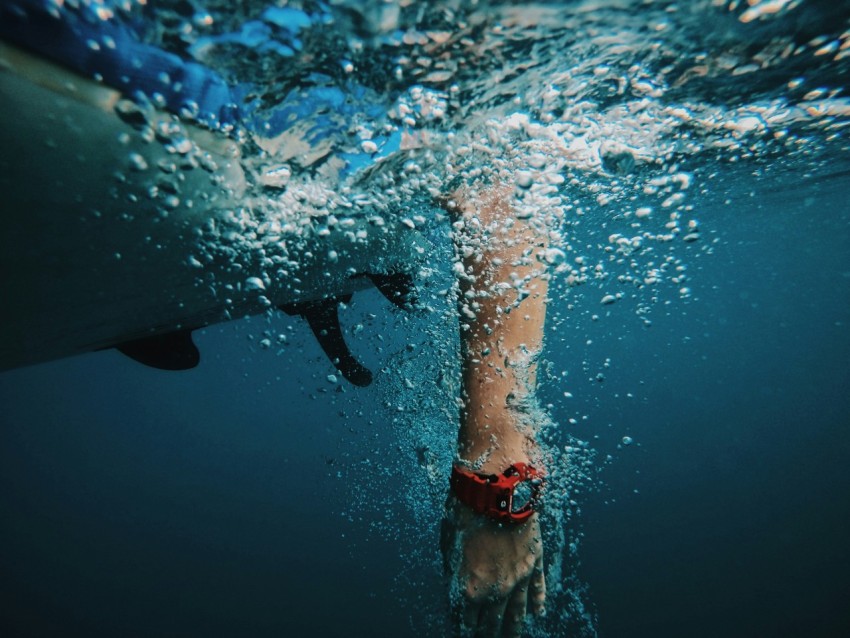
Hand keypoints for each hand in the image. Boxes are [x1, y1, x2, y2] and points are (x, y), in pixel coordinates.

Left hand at [441, 497, 545, 636]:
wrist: (494, 491)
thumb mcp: (449, 546)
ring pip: (517, 612)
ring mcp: (519, 577)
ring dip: (513, 629)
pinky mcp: (535, 561)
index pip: (466, 619)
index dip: (463, 627)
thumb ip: (455, 570)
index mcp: (471, 588)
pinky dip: (538, 602)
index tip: (463, 630)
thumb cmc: (465, 513)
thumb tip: (457, 582)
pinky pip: (538, 588)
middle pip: (492, 622)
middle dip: (487, 634)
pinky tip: (537, 613)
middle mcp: (497, 589)